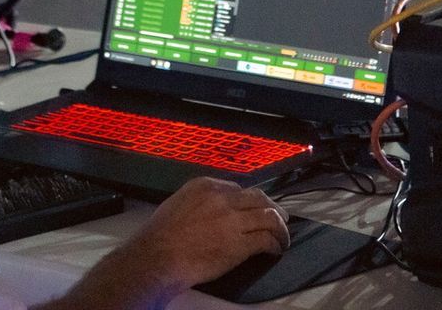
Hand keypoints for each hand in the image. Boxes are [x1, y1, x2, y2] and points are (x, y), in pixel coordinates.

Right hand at [129, 177, 290, 292]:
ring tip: (283, 236)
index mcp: (206, 186)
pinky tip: (275, 249)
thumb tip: (211, 210)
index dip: (250, 200)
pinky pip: (266, 239)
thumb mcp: (178, 203)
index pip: (238, 188)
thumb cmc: (160, 235)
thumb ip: (199, 201)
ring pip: (268, 217)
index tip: (254, 208)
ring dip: (280, 227)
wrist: (158, 256)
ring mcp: (232, 220)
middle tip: (281, 217)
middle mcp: (222, 199)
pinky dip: (275, 244)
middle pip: (258, 198)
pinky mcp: (239, 243)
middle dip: (273, 207)